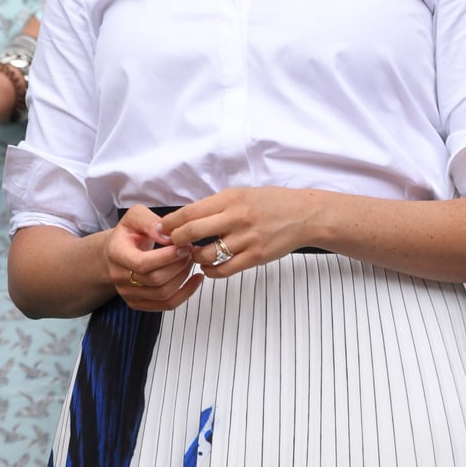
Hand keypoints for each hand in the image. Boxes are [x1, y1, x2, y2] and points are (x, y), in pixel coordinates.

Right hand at [107, 205, 203, 309]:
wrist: (115, 251)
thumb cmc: (128, 232)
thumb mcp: (135, 216)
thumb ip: (151, 222)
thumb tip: (167, 236)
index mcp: (116, 253)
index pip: (142, 263)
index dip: (167, 257)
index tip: (184, 246)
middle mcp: (119, 277)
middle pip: (155, 280)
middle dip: (178, 265)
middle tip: (191, 251)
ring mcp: (128, 293)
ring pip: (162, 294)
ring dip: (183, 277)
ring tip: (191, 260)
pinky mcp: (138, 303)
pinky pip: (165, 305)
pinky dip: (185, 294)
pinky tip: (195, 279)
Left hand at [160, 187, 311, 276]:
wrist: (303, 215)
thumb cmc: (270, 203)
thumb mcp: (241, 195)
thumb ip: (216, 206)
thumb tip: (185, 218)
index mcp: (230, 198)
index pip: (190, 212)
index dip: (171, 223)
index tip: (162, 230)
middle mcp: (237, 217)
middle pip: (192, 232)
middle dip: (176, 241)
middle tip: (172, 245)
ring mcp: (246, 238)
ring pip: (206, 254)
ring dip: (194, 258)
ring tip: (194, 256)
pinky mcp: (255, 257)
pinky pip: (223, 270)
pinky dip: (210, 271)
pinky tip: (209, 267)